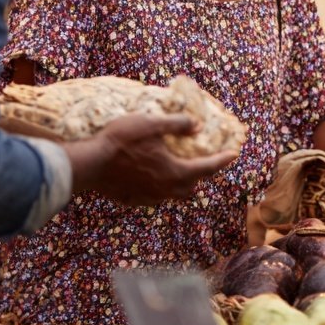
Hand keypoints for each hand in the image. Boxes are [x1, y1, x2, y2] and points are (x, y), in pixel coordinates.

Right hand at [64, 112, 238, 205]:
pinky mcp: (134, 200)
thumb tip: (197, 125)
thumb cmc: (121, 141)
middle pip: (192, 186)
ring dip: (181, 183)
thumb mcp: (152, 124)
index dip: (222, 160)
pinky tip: (154, 176)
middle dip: (201, 174)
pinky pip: (155, 196)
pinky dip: (162, 186)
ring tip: (179, 169)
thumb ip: (177, 124)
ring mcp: (149, 198)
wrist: (90, 164)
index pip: (207, 168)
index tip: (234, 154)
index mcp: (175, 172)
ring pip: (174, 194)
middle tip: (204, 161)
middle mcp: (165, 189)